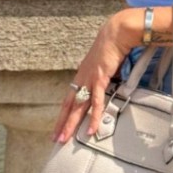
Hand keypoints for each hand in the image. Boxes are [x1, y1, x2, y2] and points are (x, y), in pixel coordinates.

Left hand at [52, 12, 134, 142]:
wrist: (116, 33)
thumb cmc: (112, 46)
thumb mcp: (104, 63)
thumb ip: (102, 75)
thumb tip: (106, 85)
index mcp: (82, 75)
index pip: (69, 98)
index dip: (63, 113)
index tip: (59, 126)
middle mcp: (82, 78)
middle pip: (69, 105)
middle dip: (62, 122)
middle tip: (56, 139)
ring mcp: (89, 79)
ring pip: (78, 106)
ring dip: (71, 124)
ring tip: (66, 139)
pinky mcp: (100, 79)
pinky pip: (96, 102)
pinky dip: (93, 117)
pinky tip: (90, 129)